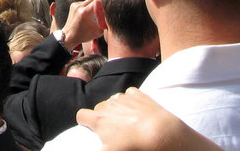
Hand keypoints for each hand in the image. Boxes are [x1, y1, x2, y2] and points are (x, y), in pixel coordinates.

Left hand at [62, 0, 102, 46]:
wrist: (69, 36)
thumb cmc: (84, 35)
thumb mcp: (98, 31)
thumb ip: (104, 21)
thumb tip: (110, 13)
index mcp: (85, 13)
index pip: (98, 1)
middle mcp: (79, 6)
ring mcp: (75, 5)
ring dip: (96, 1)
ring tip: (103, 4)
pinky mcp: (73, 5)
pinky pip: (85, 2)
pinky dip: (90, 5)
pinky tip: (92, 10)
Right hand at [77, 89, 222, 150]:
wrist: (158, 132)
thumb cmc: (133, 145)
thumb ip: (99, 150)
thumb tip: (98, 147)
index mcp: (98, 119)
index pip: (81, 115)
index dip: (84, 121)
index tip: (90, 127)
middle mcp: (108, 105)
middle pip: (98, 107)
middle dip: (103, 116)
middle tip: (113, 129)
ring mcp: (123, 98)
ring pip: (114, 100)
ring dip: (117, 108)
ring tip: (128, 121)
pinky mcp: (137, 94)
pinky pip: (129, 94)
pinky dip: (131, 100)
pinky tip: (138, 111)